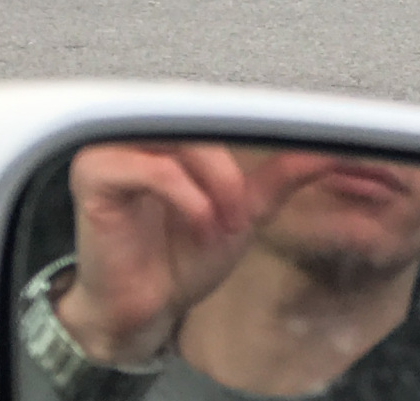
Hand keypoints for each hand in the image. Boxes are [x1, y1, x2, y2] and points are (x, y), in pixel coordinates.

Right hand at [53, 144, 335, 364]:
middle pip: (199, 119)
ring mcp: (112, 147)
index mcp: (169, 130)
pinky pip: (151, 168)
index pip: (215, 107)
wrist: (143, 312)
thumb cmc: (181, 258)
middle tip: (242, 212)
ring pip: (180, 139)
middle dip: (231, 169)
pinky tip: (199, 225)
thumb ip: (279, 177)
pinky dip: (186, 196)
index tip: (294, 148)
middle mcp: (138, 128)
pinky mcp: (94, 174)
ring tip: (222, 222)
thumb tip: (324, 149)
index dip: (255, 126)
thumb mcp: (242, 212)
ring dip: (214, 181)